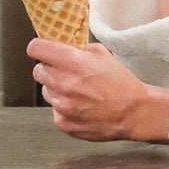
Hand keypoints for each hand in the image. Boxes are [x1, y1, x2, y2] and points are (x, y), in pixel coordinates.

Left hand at [27, 38, 168, 143]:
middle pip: (38, 71)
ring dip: (56, 89)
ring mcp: (61, 105)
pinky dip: (64, 108)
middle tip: (64, 72)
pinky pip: (54, 110)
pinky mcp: (62, 122)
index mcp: (71, 62)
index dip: (39, 48)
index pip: (35, 49)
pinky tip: (80, 106)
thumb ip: (79, 49)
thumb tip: (64, 46)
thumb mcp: (102, 54)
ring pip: (46, 91)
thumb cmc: (121, 84)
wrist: (133, 112)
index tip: (42, 50)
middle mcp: (62, 83)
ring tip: (77, 92)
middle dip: (49, 69)